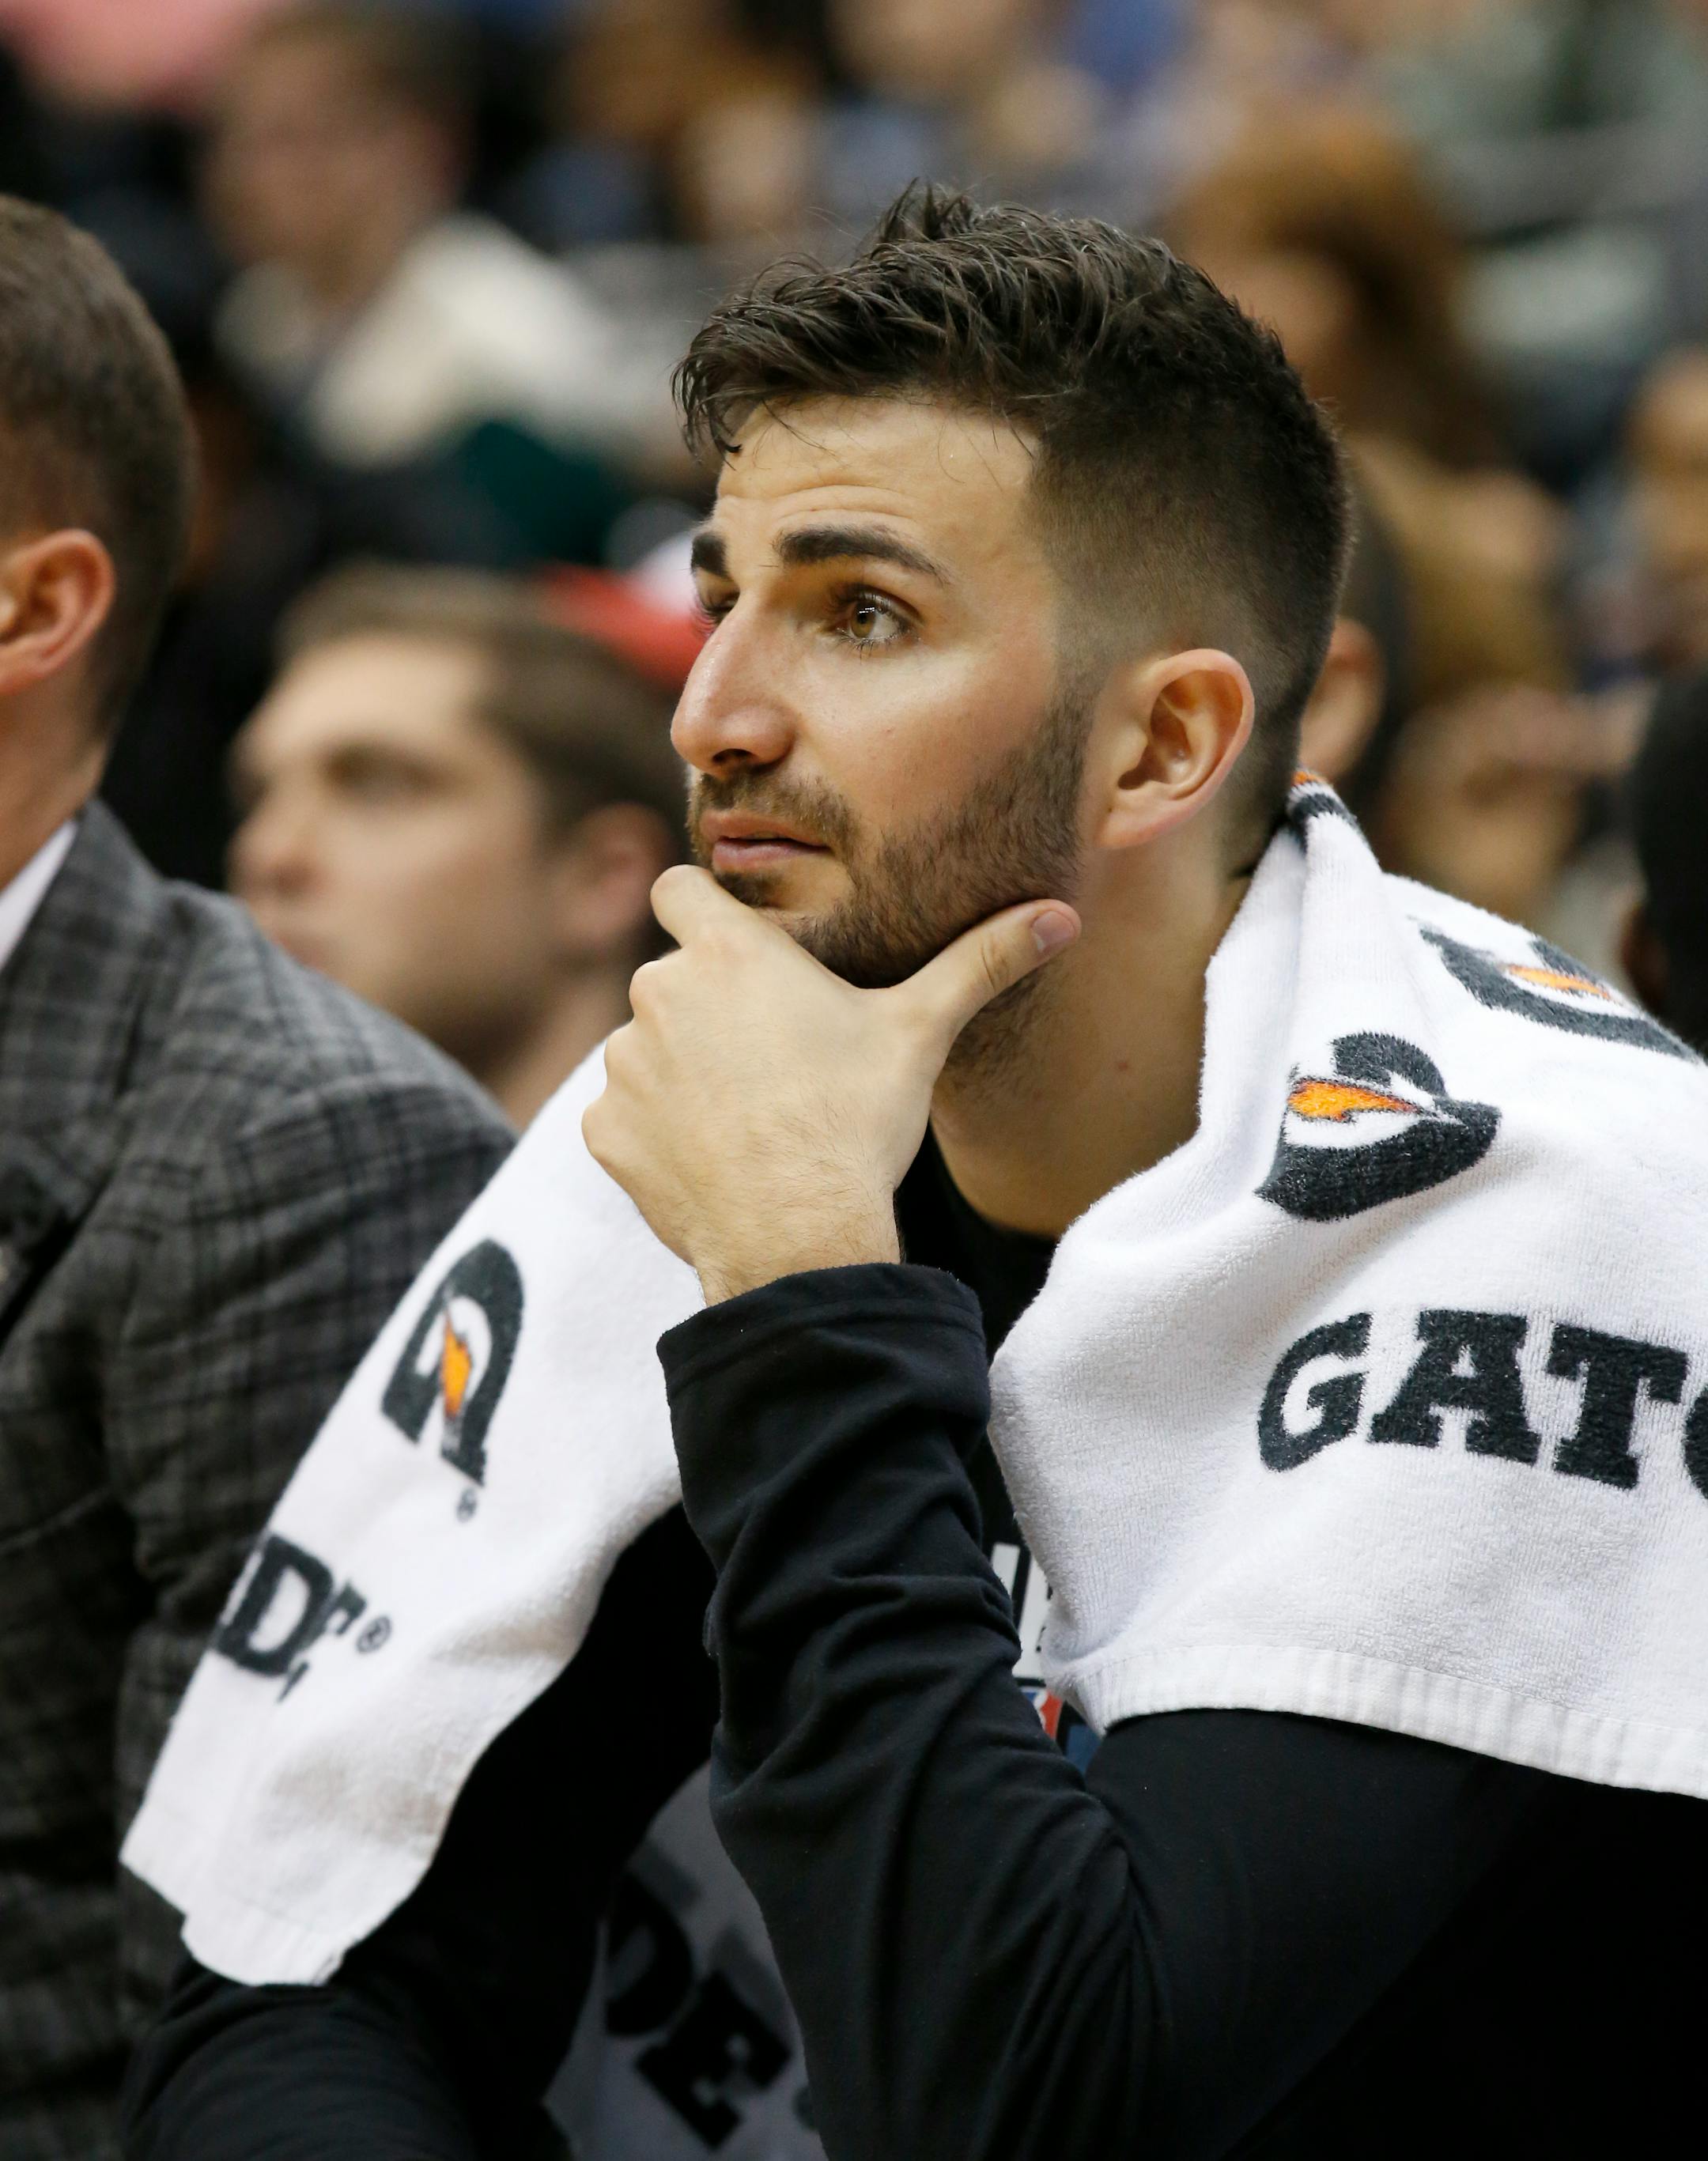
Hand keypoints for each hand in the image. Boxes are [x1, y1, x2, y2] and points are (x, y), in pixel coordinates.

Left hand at [583, 867, 1078, 1303]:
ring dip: (681, 1072)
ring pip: (646, 1049)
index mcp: (727, 952)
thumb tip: (1061, 917)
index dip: (701, 910)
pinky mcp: (603, 1129)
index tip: (736, 946)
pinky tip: (712, 1159)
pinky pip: (623, 1115)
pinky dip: (656, 1132)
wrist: (796, 1236)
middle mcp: (658, 991)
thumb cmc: (856, 1123)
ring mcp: (623, 1062)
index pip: (676, 886)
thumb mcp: (922, 1032)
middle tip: (772, 1058)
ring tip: (745, 1118)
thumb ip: (982, 963)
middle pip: (672, 978)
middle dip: (709, 1009)